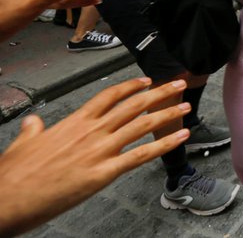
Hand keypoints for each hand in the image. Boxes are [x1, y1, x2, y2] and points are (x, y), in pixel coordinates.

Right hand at [0, 78, 190, 235]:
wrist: (6, 199)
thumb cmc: (13, 176)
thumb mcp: (22, 144)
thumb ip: (33, 130)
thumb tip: (33, 122)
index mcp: (73, 122)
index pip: (108, 96)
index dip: (131, 86)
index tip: (146, 80)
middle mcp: (90, 132)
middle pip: (133, 105)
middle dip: (160, 93)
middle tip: (179, 84)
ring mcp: (99, 151)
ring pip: (142, 125)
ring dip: (167, 113)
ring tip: (185, 105)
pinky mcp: (103, 173)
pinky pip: (141, 155)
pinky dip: (165, 144)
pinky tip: (181, 137)